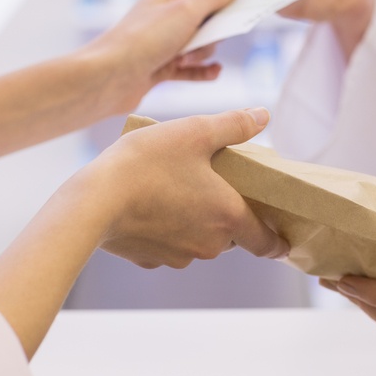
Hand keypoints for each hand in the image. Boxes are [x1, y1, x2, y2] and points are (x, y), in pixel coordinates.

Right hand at [0, 108, 288, 357]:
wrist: (92, 201)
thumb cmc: (147, 163)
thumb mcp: (195, 131)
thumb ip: (234, 125)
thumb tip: (263, 115)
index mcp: (229, 216)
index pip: (266, 243)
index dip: (277, 241)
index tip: (283, 239)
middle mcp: (210, 244)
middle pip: (231, 235)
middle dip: (227, 214)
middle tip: (215, 185)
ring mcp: (179, 256)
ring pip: (199, 240)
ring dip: (196, 220)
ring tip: (178, 188)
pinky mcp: (150, 259)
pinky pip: (169, 245)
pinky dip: (166, 229)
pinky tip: (151, 205)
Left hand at [77, 0, 241, 115]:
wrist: (109, 78)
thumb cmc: (144, 39)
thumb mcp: (185, 11)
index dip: (226, 2)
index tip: (246, 12)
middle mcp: (165, 17)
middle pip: (207, 22)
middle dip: (212, 35)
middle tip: (200, 42)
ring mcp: (163, 44)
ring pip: (200, 47)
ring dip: (203, 55)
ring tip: (187, 60)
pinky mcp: (161, 68)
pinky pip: (192, 69)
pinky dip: (202, 71)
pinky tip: (213, 73)